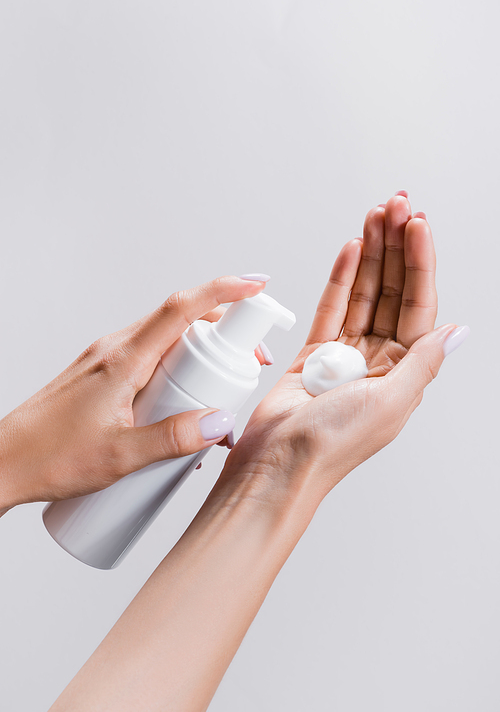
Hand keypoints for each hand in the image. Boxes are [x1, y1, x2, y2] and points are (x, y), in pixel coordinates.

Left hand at [0, 275, 269, 509]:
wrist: (2, 463)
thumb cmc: (49, 457)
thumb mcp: (121, 455)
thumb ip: (173, 439)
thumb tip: (219, 422)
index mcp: (123, 359)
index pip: (181, 308)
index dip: (223, 290)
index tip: (256, 285)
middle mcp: (116, 350)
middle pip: (180, 319)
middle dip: (224, 331)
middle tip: (249, 362)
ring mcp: (108, 360)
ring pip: (166, 340)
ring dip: (199, 355)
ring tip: (218, 395)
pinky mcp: (104, 375)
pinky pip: (150, 358)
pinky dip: (176, 369)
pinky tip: (180, 407)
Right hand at [227, 195, 463, 503]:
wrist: (278, 464)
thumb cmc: (332, 446)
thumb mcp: (391, 402)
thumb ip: (423, 362)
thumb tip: (457, 333)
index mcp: (404, 372)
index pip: (418, 304)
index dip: (419, 261)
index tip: (417, 224)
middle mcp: (379, 360)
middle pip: (391, 291)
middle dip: (395, 247)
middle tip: (396, 207)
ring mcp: (346, 354)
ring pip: (362, 292)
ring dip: (370, 254)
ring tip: (374, 216)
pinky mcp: (315, 353)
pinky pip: (331, 307)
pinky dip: (340, 277)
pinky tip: (350, 250)